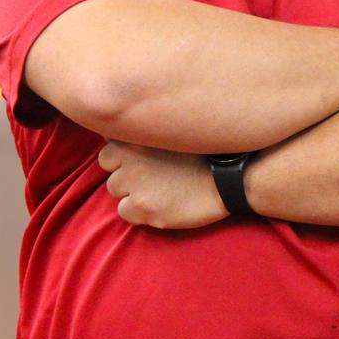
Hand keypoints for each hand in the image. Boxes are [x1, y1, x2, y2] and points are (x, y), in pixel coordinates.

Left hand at [96, 141, 229, 230]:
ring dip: (132, 192)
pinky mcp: (143, 207)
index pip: (108, 148)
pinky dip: (138, 212)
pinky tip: (161, 205)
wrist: (230, 178)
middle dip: (126, 175)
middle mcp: (129, 157)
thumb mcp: (175, 129)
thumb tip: (120, 125)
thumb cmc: (207, 152)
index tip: (144, 161)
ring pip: (116, 191)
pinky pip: (125, 212)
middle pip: (110, 170)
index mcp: (136, 135)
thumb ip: (148, 128)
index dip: (124, 156)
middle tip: (154, 177)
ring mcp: (135, 183)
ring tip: (160, 191)